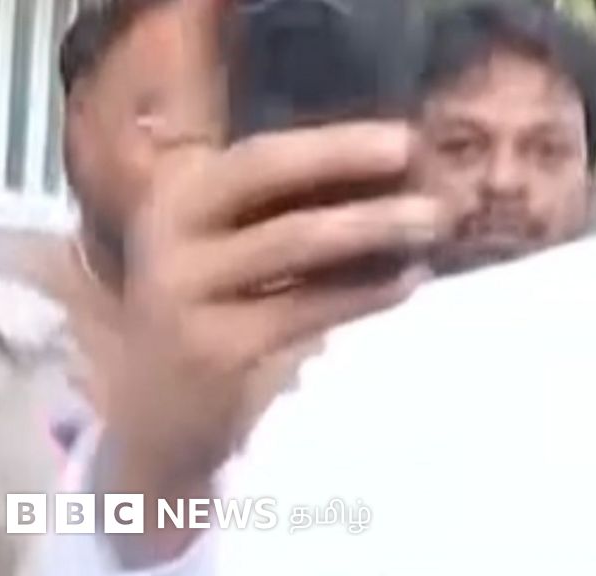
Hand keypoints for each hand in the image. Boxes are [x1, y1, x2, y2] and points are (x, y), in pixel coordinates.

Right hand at [94, 0, 449, 536]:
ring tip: (434, 222)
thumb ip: (283, 212)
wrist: (160, 415)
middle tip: (424, 165)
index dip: (330, 147)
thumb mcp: (233, 254)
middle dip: (356, 176)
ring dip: (374, 234)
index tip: (400, 140)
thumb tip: (385, 174)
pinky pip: (307, 312)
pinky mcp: (216, 352)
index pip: (261, 161)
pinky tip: (408, 284)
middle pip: (278, 194)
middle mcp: (174, 239)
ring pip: (298, 253)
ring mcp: (190, 297)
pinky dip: (363, 295)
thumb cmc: (216, 317)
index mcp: (178, 200)